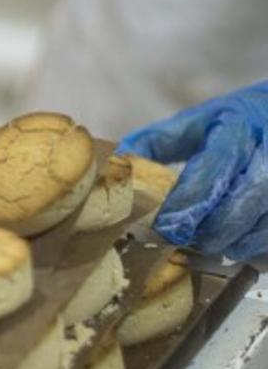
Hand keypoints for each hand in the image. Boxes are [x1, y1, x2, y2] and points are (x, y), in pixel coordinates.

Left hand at [118, 81, 267, 258]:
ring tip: (201, 245)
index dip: (188, 200)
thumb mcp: (197, 122)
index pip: (215, 166)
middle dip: (210, 228)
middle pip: (246, 200)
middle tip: (180, 241)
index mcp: (241, 127)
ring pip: (265, 225)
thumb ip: (156, 142)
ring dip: (232, 242)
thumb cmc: (235, 124)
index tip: (163, 224)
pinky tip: (229, 245)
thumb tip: (115, 167)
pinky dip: (251, 247)